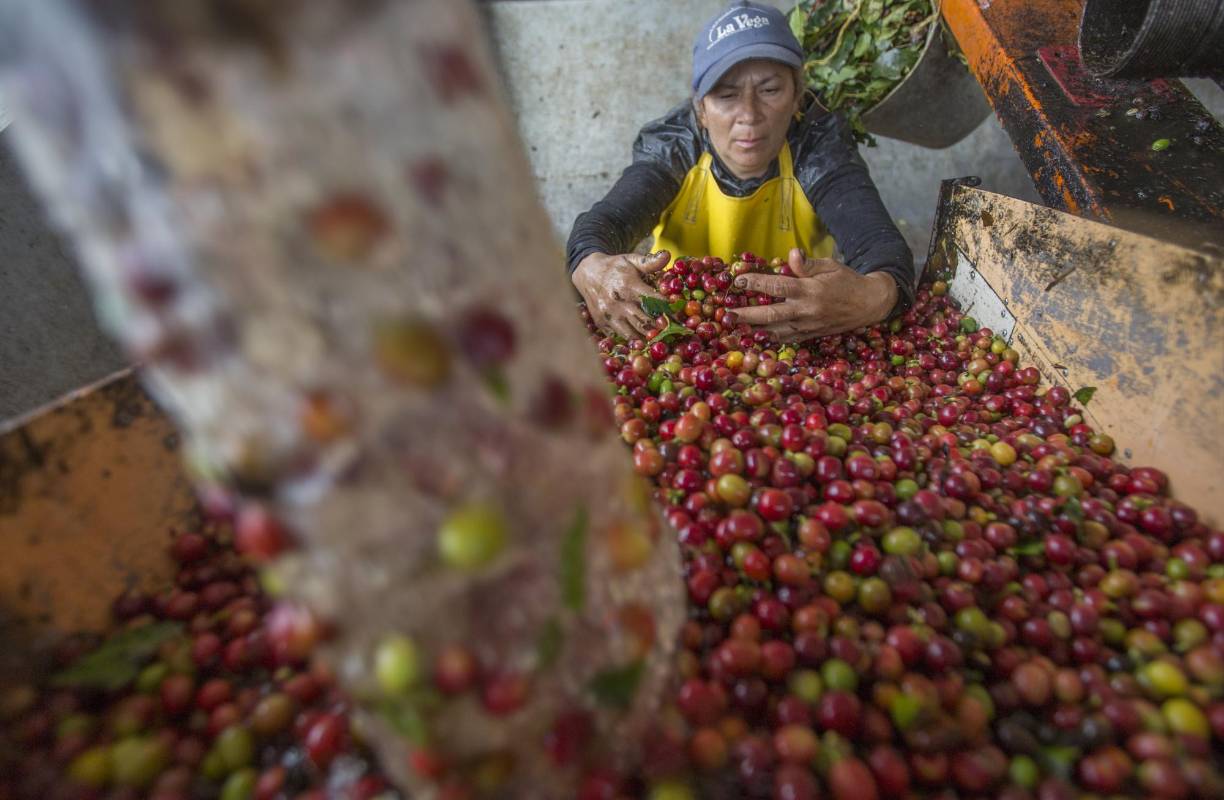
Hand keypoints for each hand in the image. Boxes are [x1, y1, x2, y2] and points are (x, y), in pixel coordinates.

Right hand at [571, 251, 669, 339]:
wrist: (587, 273)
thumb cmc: (615, 267)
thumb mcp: (631, 260)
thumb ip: (650, 261)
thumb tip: (667, 255)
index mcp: (628, 286)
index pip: (654, 302)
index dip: (668, 310)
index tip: (679, 316)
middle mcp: (618, 303)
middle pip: (645, 322)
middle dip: (660, 328)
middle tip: (674, 332)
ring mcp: (609, 316)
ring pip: (633, 335)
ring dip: (646, 337)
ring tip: (659, 337)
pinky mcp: (602, 324)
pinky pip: (619, 338)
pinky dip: (632, 340)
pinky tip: (642, 339)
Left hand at [731, 248, 896, 340]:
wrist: (870, 304)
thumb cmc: (847, 281)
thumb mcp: (830, 266)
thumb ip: (807, 263)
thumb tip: (790, 255)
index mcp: (810, 290)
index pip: (778, 286)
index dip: (756, 282)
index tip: (738, 280)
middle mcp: (807, 311)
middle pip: (772, 314)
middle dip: (748, 315)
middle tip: (727, 314)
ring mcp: (808, 326)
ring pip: (776, 331)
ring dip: (754, 330)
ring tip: (735, 327)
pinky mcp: (810, 336)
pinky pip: (786, 340)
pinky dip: (769, 339)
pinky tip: (754, 337)